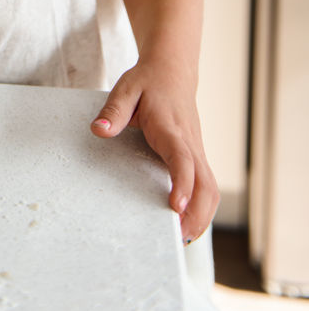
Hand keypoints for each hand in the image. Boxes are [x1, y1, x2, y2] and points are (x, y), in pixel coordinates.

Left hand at [90, 61, 219, 244]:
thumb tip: (99, 130)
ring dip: (203, 216)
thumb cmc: (148, 82)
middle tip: (178, 238)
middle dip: (197, 214)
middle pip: (206, 184)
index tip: (175, 206)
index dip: (182, 183)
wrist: (173, 71)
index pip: (182, 159)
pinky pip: (207, 187)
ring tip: (182, 238)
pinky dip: (202, 208)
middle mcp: (189, 143)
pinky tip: (186, 223)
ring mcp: (197, 152)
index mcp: (170, 128)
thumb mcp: (125, 89)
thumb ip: (113, 111)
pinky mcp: (197, 157)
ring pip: (211, 189)